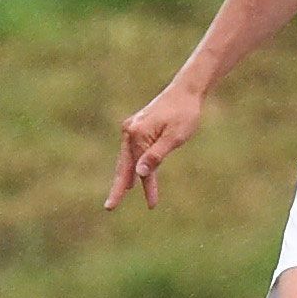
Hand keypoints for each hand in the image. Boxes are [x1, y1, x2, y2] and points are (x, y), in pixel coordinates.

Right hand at [106, 79, 205, 209]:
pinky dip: (133, 164)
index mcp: (137, 134)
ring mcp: (132, 127)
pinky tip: (133, 175)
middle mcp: (130, 130)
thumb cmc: (185, 114)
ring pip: (127, 158)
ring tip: (121, 194)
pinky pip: (132, 150)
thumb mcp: (174, 138)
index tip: (139, 206)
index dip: (137, 189)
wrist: (186, 90)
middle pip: (123, 165)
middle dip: (119, 187)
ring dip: (127, 176)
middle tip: (109, 207)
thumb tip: (140, 174)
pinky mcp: (138, 126)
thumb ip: (156, 156)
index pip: (136, 169)